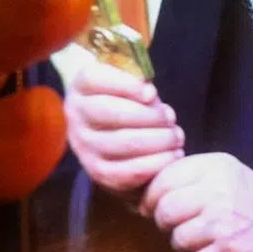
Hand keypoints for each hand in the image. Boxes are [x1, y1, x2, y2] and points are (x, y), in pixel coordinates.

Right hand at [67, 59, 184, 193]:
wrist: (109, 131)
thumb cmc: (126, 98)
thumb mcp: (128, 80)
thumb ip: (139, 82)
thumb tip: (150, 96)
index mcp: (82, 85)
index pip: (94, 79)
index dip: (126, 85)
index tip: (151, 92)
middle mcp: (77, 115)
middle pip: (112, 111)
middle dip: (150, 115)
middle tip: (170, 118)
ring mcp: (84, 146)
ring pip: (123, 142)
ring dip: (158, 140)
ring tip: (176, 137)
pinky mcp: (97, 171)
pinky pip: (126, 172)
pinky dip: (155, 164)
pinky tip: (172, 155)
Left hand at [141, 153, 252, 251]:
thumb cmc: (252, 198)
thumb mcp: (224, 171)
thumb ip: (188, 175)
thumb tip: (142, 194)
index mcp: (214, 167)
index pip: (162, 180)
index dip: (151, 197)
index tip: (153, 206)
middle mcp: (217, 192)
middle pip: (164, 211)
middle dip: (166, 222)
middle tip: (180, 225)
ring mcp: (222, 224)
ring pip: (177, 239)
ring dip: (184, 244)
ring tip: (204, 238)